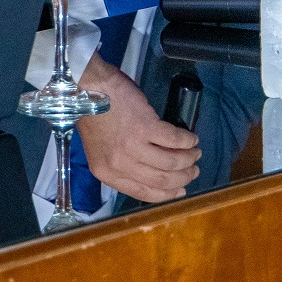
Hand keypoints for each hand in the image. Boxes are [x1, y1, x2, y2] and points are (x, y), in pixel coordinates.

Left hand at [74, 54, 199, 201]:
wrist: (87, 88)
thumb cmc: (94, 115)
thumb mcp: (101, 150)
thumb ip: (122, 164)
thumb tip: (152, 171)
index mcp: (107, 173)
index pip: (144, 193)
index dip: (167, 194)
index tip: (180, 189)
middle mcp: (120, 164)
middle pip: (161, 180)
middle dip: (182, 177)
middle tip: (193, 170)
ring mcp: (133, 146)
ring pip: (171, 163)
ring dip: (188, 159)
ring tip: (195, 153)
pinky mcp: (146, 127)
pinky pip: (175, 140)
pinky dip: (187, 140)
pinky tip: (192, 138)